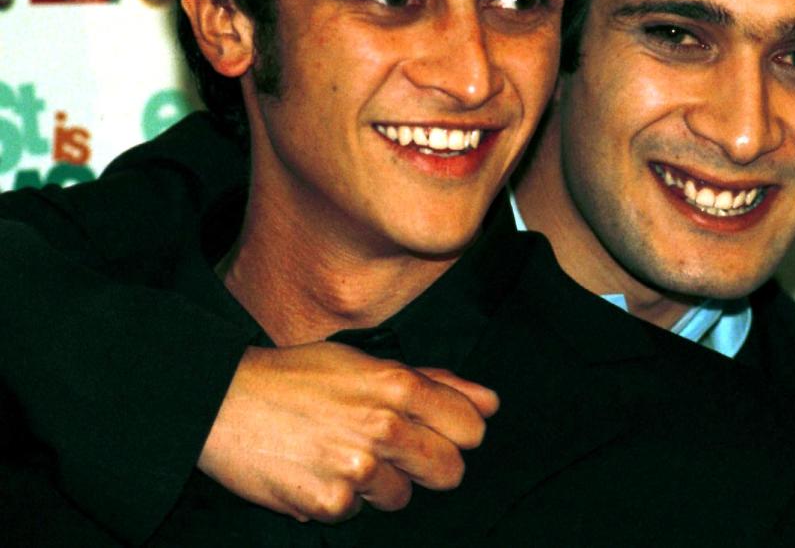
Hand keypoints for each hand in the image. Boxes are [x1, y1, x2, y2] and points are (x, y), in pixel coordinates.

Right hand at [197, 342, 497, 521]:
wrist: (222, 401)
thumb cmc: (298, 376)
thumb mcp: (365, 363)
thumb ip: (433, 382)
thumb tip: (490, 402)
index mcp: (397, 384)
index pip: (472, 426)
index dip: (455, 432)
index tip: (434, 430)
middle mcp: (384, 425)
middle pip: (450, 470)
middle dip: (427, 464)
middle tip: (391, 448)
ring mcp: (357, 468)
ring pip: (404, 497)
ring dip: (380, 483)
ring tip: (341, 453)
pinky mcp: (329, 503)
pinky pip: (358, 514)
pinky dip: (341, 498)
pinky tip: (316, 470)